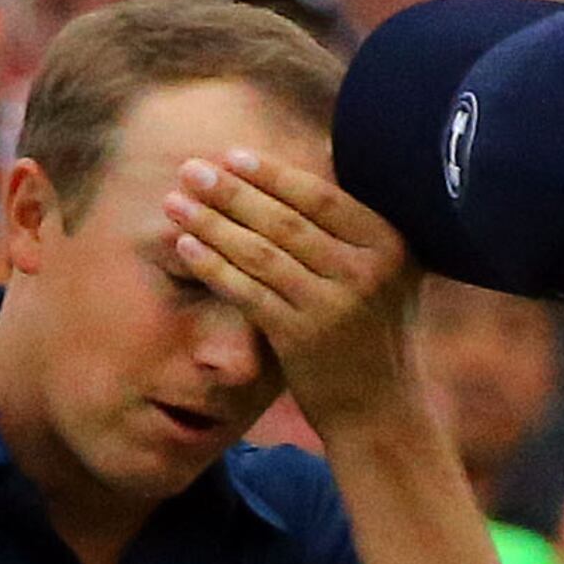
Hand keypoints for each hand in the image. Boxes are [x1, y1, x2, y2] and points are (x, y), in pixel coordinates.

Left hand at [160, 150, 419, 436]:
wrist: (379, 408)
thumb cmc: (372, 332)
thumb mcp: (383, 273)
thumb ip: (349, 231)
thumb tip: (294, 176)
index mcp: (389, 242)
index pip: (321, 197)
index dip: (272, 174)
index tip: (231, 155)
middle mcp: (364, 270)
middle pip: (285, 220)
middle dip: (231, 192)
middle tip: (190, 169)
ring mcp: (333, 304)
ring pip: (261, 254)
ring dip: (212, 224)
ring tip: (175, 203)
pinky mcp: (302, 337)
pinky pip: (247, 292)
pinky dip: (214, 266)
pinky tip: (185, 247)